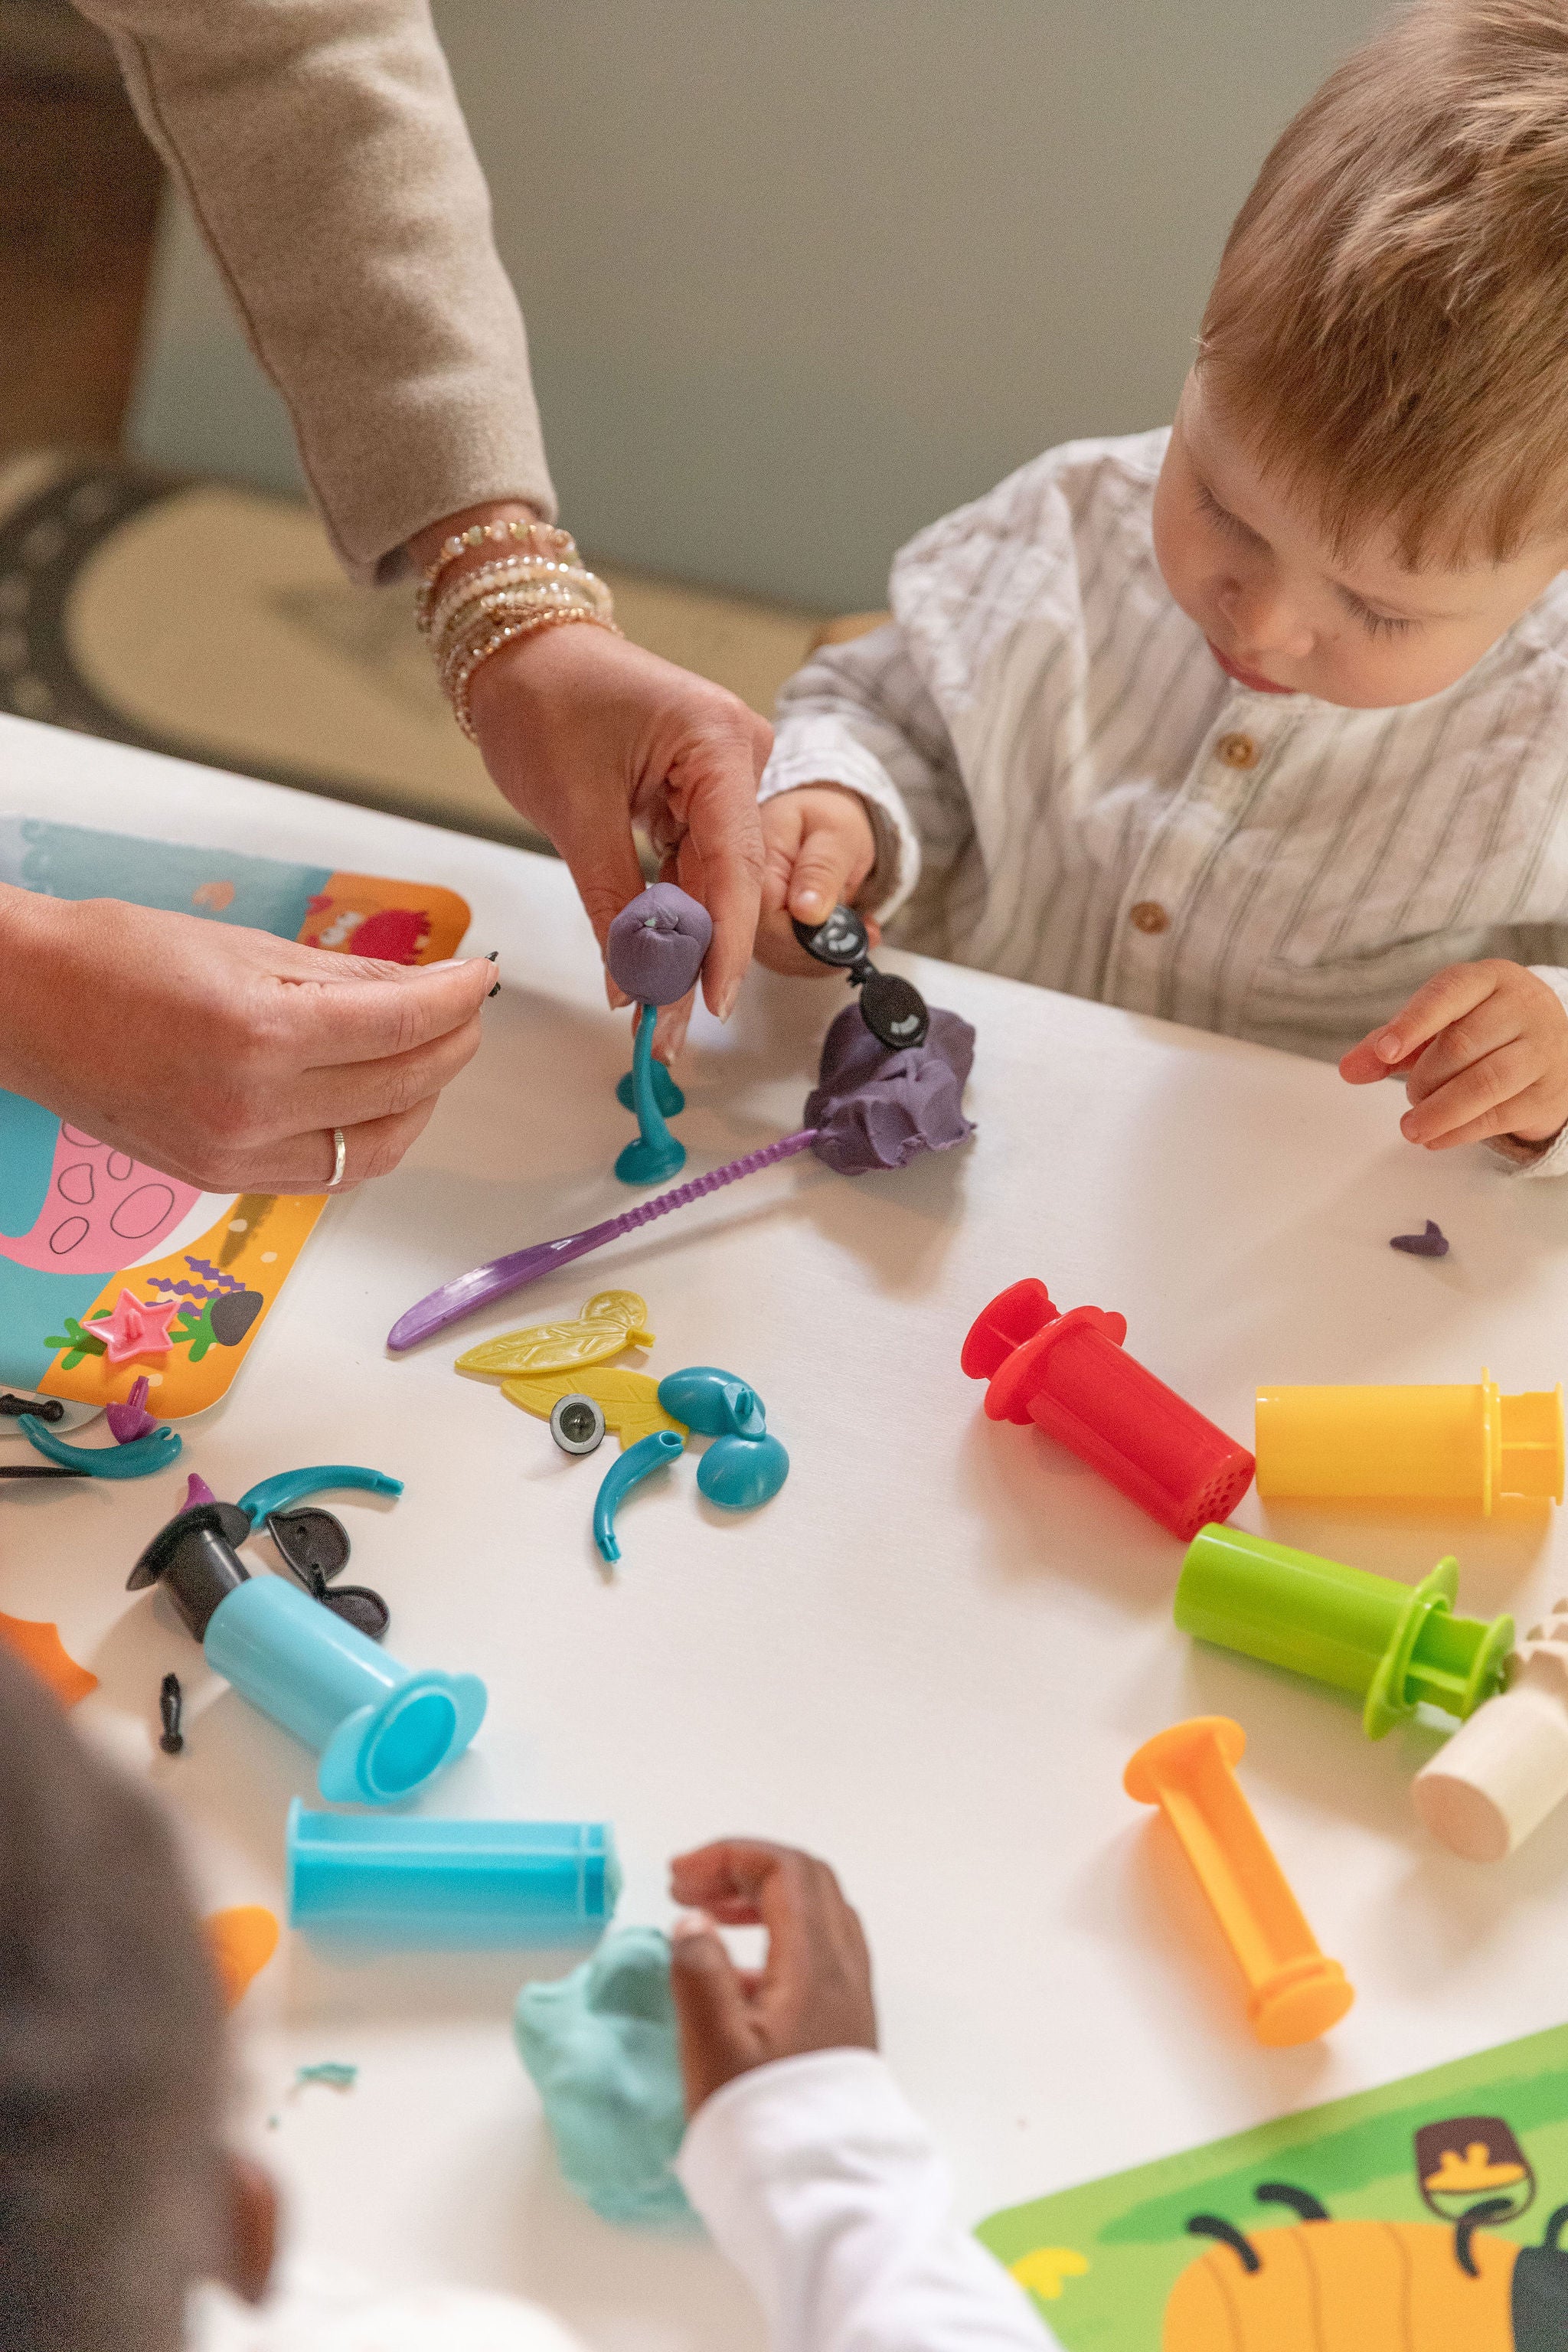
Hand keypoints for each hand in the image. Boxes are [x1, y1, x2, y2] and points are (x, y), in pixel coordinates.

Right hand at [0, 888, 491, 1192]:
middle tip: (462, 1010)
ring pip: (376, 1148)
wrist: (26, 1005)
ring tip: (428, 1055)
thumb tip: (428, 985)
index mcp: (260, 1033)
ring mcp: (236, 1156)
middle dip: (450, 1045)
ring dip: (420, 1102)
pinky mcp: (221, 1180)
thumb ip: (347, 977)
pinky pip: (327, 1173)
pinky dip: (368, 1136)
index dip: (456, 999)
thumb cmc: (119, 957)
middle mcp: (253, 1108)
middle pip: (401, 1088)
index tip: (479, 978)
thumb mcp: (246, 947)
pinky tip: (375, 1097)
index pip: (402, 1023)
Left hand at [467, 624, 771, 1056]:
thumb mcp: (573, 811)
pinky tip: (655, 970)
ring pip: (711, 882)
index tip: (713, 1005)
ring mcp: (722, 774)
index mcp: (718, 742)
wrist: (517, 647)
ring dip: (682, 948)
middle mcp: (738, 756)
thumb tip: (632, 987)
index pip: (735, 864)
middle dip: (698, 961)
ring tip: (658, 1019)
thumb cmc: (541, 700)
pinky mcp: (698, 790)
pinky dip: (670, 916)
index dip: (725, 944)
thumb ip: (612, 901)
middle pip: (730, 881)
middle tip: (670, 1033)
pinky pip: (692, 866)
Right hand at [667, 1839, 876, 2113]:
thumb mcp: (715, 2048)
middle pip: (805, 1882)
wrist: (821, 2194)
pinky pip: (817, 1952)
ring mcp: (851, 1995)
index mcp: (815, 1961)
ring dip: (761, 1902)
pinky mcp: (846, 2023)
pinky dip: (775, 1939)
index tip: (676, 1880)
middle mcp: (844, 1967)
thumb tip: (692, 1922)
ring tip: (708, 1921)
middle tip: (688, 1890)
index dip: (728, 1858)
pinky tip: (735, 1978)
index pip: (782, 1871)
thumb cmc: (763, 2120)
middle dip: (744, 1871)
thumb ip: (699, 1974)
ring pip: (815, 1914)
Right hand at [754, 785, 879, 976]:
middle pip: (769, 943)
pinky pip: (790, 960)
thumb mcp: (837, 835)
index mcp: (751, 857)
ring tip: (858, 929)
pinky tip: (843, 936)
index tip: (839, 933)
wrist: (823, 828)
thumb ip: (822, 870)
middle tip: (862, 931)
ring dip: (827, 955)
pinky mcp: (764, 935)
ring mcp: (749, 918)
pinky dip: (825, 957)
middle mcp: (741, 892)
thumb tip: (805, 911)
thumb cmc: (828, 823)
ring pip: (782, 958)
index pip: (762, 914)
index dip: (802, 935)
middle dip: (821, 948)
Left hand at [1340, 960, 1567, 1149]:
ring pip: (1484, 1083)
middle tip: (1410, 1096)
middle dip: (1424, 1078)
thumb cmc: (1484, 1032)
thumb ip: (1390, 1043)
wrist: (1555, 1049)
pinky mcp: (1549, 1093)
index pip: (1449, 992)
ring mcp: (1542, 1050)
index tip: (1384, 1051)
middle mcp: (1523, 1007)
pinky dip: (1458, 1132)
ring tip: (1412, 1127)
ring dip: (1438, 1111)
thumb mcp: (1438, 1026)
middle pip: (1462, 1044)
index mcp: (1489, 979)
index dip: (1413, 1023)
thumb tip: (1348, 1069)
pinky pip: (1499, 1116)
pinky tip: (1435, 1138)